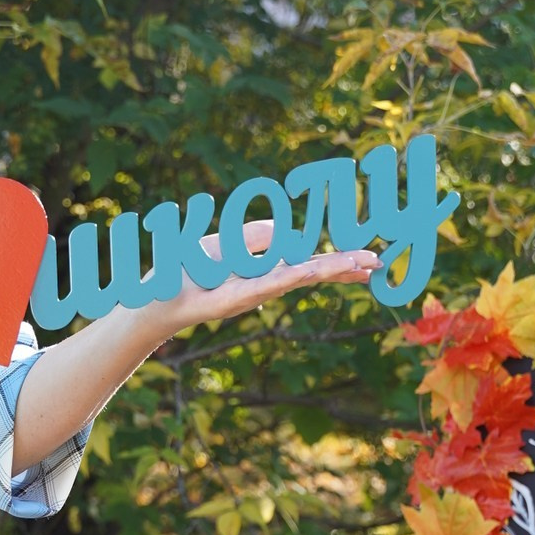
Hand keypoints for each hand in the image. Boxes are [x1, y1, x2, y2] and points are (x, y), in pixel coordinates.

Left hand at [137, 231, 380, 345]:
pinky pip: (266, 285)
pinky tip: (312, 271)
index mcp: (266, 270)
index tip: (369, 259)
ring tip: (360, 265)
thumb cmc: (189, 270)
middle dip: (344, 268)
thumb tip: (290, 233)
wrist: (156, 297)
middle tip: (378, 264)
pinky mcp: (234, 301)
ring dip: (328, 271)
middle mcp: (264, 284)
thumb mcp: (226, 243)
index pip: (311, 264)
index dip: (338, 261)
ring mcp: (252, 294)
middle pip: (313, 273)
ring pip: (298, 279)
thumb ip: (257, 234)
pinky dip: (291, 276)